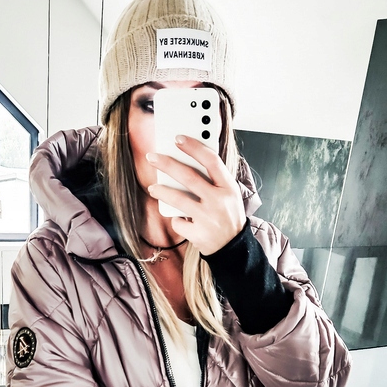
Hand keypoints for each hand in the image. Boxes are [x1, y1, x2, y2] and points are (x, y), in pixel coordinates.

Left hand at [146, 137, 245, 255]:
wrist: (234, 248)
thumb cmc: (228, 216)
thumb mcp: (230, 195)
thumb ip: (214, 180)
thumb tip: (186, 161)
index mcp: (229, 187)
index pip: (211, 160)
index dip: (194, 147)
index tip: (178, 138)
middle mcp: (218, 201)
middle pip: (189, 176)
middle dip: (167, 164)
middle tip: (152, 157)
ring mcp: (208, 218)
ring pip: (178, 199)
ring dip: (161, 191)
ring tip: (152, 187)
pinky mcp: (198, 234)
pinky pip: (179, 222)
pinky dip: (177, 220)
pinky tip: (180, 220)